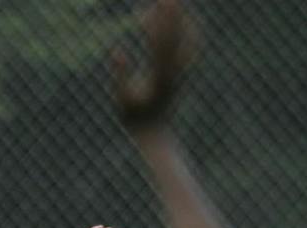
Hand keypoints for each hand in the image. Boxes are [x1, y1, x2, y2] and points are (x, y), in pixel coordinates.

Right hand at [110, 0, 197, 132]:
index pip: (160, 42)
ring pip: (184, 39)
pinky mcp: (182, 73)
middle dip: (171, 14)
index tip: (154, 5)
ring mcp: (180, 72)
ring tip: (174, 3)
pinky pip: (189, 47)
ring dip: (180, 20)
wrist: (155, 134)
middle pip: (174, 36)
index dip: (158, 22)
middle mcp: (174, 71)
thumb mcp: (121, 100)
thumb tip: (117, 52)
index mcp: (159, 76)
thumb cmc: (134, 120)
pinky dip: (188, 32)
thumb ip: (120, 75)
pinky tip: (185, 21)